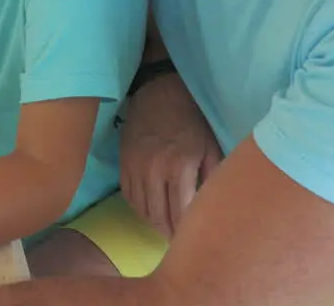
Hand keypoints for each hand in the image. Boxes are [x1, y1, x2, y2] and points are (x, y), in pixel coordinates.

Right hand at [119, 74, 221, 238]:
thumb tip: (208, 209)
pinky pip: (129, 197)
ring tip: (166, 228)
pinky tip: (151, 211)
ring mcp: (135, 167)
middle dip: (170, 233)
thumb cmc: (191, 120)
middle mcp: (154, 170)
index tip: (193, 238)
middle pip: (160, 217)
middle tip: (180, 240)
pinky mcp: (123, 163)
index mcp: (180, 166)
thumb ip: (210, 180)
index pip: (181, 213)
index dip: (186, 231)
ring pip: (142, 210)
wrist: (158, 93)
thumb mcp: (210, 147)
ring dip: (155, 223)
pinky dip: (140, 209)